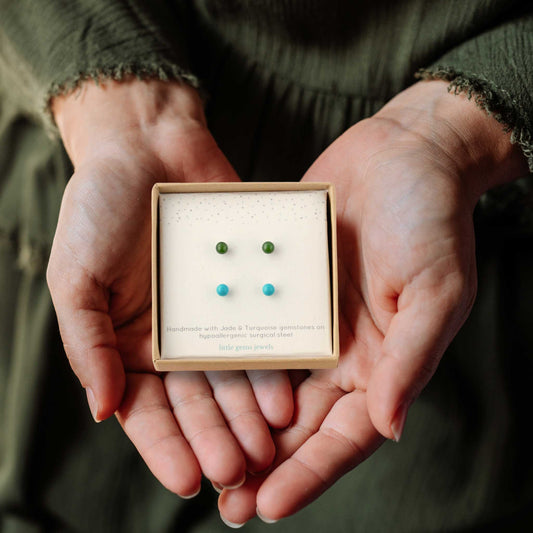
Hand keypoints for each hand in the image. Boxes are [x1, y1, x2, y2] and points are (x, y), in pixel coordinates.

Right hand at [47, 78, 292, 496]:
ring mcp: (214, 317)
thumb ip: (88, 343)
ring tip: (270, 442)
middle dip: (217, 437)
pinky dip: (271, 363)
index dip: (166, 447)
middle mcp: (175, 340)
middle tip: (240, 470)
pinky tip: (287, 391)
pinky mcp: (245, 291)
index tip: (188, 480)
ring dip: (249, 412)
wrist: (148, 148)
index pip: (148, 411)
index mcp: (130, 346)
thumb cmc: (100, 210)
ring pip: (234, 376)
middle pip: (198, 401)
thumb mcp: (76, 277)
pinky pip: (260, 330)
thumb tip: (103, 410)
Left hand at [218, 80, 527, 522]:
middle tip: (224, 503)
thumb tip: (387, 427)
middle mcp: (343, 351)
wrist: (402, 155)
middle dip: (265, 464)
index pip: (344, 434)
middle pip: (300, 423)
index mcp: (383, 362)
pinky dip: (231, 358)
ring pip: (269, 385)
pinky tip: (196, 383)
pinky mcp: (284, 287)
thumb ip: (411, 359)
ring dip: (239, 423)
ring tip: (202, 457)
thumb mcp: (434, 289)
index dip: (309, 472)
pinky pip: (255, 328)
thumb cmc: (431, 220)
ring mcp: (309, 320)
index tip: (268, 505)